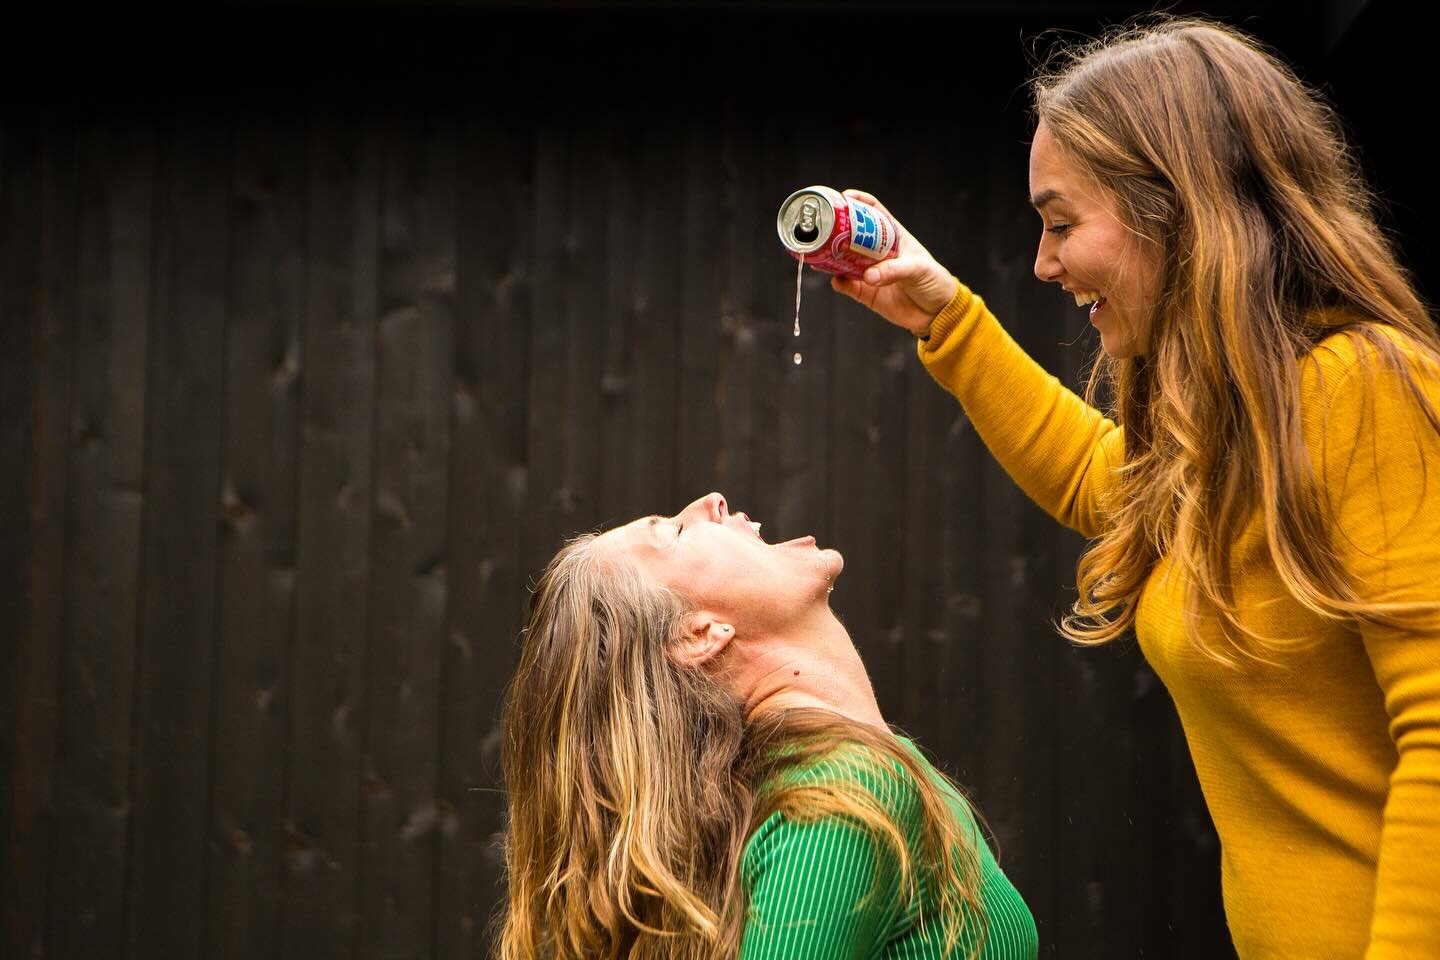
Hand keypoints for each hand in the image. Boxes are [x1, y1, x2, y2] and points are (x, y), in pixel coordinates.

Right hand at [829, 190, 957, 336]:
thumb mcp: (918, 269)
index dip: (858, 202)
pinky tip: (836, 280)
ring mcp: (870, 272)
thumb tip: (868, 276)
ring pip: (844, 261)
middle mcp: (878, 252)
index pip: (873, 212)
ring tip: (819, 254)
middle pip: (852, 235)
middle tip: (824, 229)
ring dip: (831, 258)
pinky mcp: (867, 293)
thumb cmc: (934, 281)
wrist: (937, 314)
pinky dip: (839, 283)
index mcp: (893, 236)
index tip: (843, 198)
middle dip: (837, 231)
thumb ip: (893, 271)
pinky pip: (847, 286)